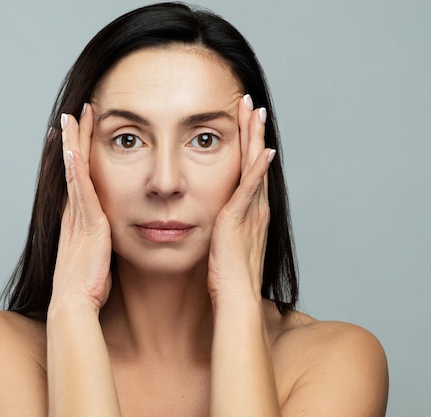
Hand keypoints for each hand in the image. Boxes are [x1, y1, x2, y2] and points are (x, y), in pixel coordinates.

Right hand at [51, 104, 112, 312]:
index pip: (76, 178)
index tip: (75, 133)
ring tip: (71, 118)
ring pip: (74, 171)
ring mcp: (78, 216)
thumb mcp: (98, 257)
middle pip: (72, 167)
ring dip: (72, 143)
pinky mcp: (88, 223)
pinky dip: (75, 167)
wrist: (75, 304)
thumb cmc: (88, 286)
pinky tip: (73, 148)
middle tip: (74, 114)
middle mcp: (73, 213)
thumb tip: (111, 237)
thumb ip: (102, 242)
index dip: (75, 154)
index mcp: (77, 219)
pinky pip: (80, 189)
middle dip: (73, 139)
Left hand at [207, 94, 274, 304]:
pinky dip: (258, 168)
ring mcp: (250, 211)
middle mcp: (254, 206)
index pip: (247, 169)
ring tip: (255, 112)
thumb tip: (207, 220)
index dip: (247, 144)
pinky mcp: (240, 219)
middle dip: (252, 131)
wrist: (235, 297)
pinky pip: (250, 188)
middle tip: (250, 104)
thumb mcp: (220, 244)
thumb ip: (218, 227)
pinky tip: (263, 149)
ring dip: (254, 138)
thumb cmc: (225, 277)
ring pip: (253, 166)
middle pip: (254, 160)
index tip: (243, 121)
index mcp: (247, 211)